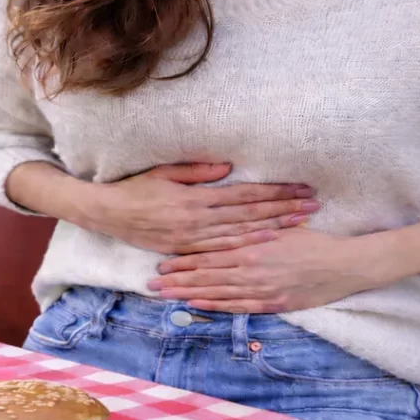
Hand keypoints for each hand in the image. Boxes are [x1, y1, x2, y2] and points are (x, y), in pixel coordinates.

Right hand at [74, 163, 319, 254]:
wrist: (107, 214)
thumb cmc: (135, 188)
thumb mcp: (165, 172)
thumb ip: (197, 171)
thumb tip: (227, 168)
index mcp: (195, 199)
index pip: (244, 196)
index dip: (274, 192)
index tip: (298, 188)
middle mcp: (197, 221)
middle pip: (249, 216)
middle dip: (283, 210)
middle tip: (312, 205)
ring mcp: (192, 239)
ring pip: (241, 235)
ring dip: (272, 229)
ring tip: (299, 223)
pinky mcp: (185, 251)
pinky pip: (222, 251)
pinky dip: (246, 248)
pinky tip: (266, 244)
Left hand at [147, 228, 398, 312]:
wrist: (344, 265)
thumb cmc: (316, 242)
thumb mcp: (284, 227)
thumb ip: (257, 226)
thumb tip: (236, 218)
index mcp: (252, 245)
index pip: (210, 253)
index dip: (185, 259)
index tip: (164, 261)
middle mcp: (251, 267)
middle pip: (207, 273)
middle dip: (178, 278)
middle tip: (154, 282)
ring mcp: (260, 288)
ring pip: (217, 291)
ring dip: (189, 293)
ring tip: (167, 295)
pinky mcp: (271, 303)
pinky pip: (237, 306)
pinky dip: (215, 305)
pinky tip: (198, 305)